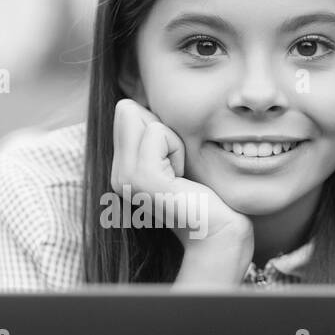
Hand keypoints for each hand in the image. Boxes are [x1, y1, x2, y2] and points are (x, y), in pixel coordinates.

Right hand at [110, 98, 252, 281]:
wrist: (217, 232)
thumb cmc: (204, 195)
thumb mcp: (173, 156)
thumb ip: (152, 132)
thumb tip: (128, 102)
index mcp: (122, 169)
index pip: (126, 111)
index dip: (159, 127)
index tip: (174, 162)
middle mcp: (117, 175)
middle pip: (128, 111)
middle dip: (163, 130)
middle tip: (179, 169)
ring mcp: (125, 179)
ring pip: (143, 120)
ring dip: (172, 141)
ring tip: (181, 175)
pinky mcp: (141, 179)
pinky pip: (156, 133)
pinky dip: (176, 148)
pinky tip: (182, 179)